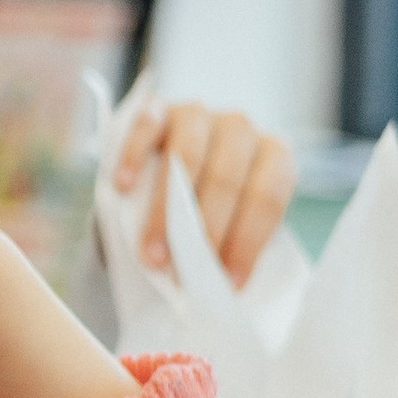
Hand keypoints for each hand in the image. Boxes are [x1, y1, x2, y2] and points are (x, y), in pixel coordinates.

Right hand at [111, 94, 294, 287]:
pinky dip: (134, 157)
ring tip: (152, 254)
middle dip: (204, 231)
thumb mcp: (229, 227)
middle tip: (184, 276)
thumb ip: (230, 247)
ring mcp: (198, 114)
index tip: (230, 282)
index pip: (268, 196)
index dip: (249, 241)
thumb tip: (221, 288)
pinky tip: (123, 187)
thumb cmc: (206, 214)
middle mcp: (240, 128)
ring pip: (186, 155)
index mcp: (274, 156)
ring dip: (166, 210)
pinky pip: (145, 126)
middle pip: (227, 177)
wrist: (167, 184)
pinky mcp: (156, 109)